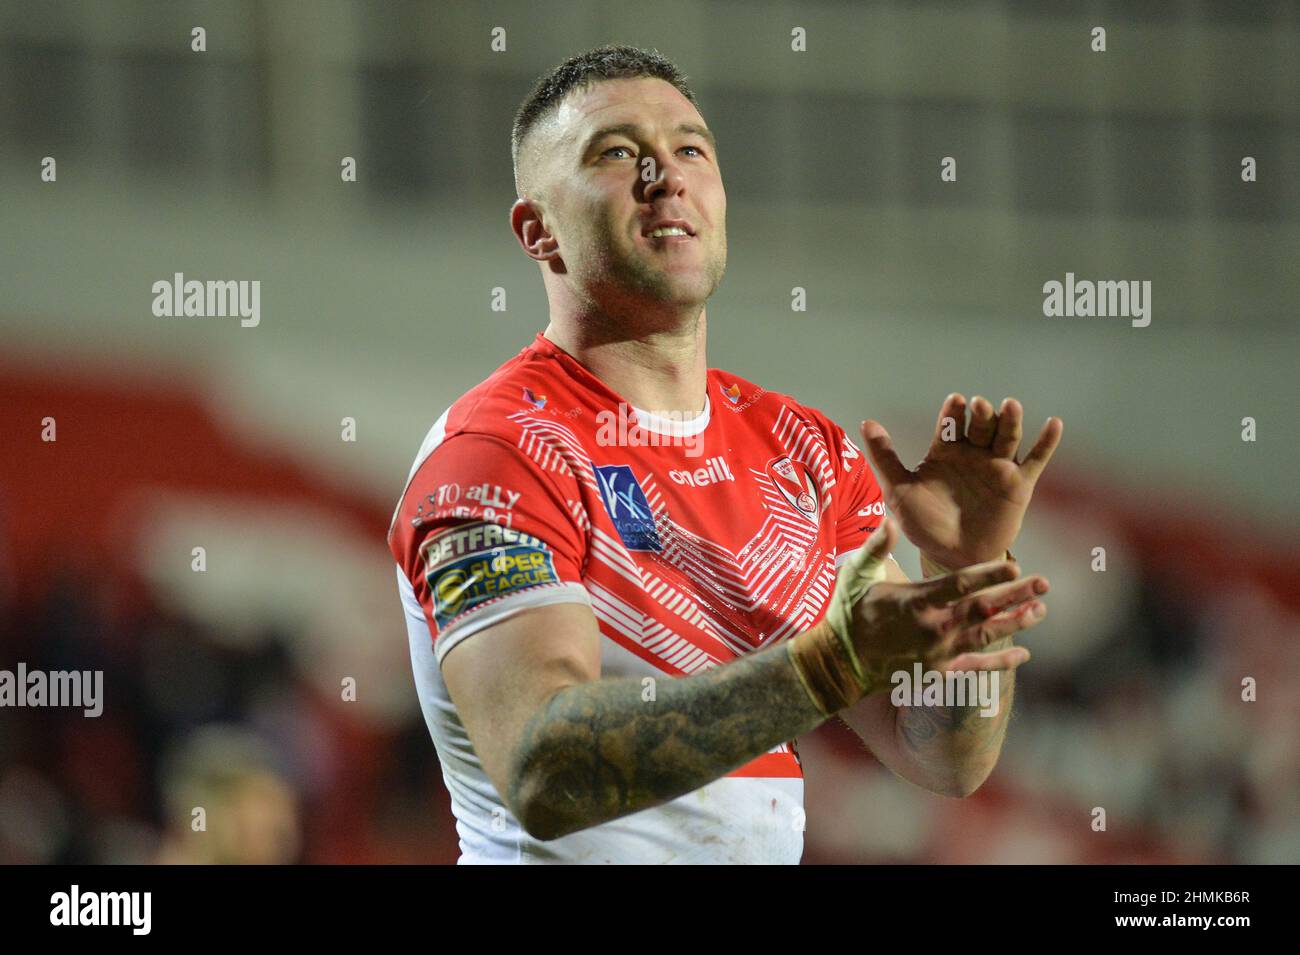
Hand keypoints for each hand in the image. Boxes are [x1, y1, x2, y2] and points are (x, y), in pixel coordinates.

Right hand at [831, 519, 1047, 697]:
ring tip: (1041, 611)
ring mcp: (937, 653)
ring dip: (1015, 624)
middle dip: (1015, 595)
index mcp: (913, 601)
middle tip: (1043, 583)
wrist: (838, 662)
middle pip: (981, 609)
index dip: (989, 574)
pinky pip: (975, 667)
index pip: (959, 585)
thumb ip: (876, 546)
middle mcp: (931, 629)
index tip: (1015, 564)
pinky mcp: (938, 671)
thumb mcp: (855, 574)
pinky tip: (1024, 654)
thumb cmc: (848, 611)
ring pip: (985, 636)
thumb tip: (891, 520)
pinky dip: (1000, 662)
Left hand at [861, 394, 1062, 567]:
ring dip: (1010, 421)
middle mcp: (973, 454)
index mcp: (945, 452)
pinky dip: (1047, 442)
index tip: (955, 402)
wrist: (953, 558)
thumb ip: (885, 457)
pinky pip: (1036, 460)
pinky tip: (1055, 424)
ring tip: (1011, 406)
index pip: (950, 425)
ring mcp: (997, 467)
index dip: (953, 412)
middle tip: (979, 406)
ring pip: (1007, 437)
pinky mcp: (1019, 484)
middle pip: (981, 426)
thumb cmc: (924, 525)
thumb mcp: (898, 491)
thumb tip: (866, 422)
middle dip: (981, 414)